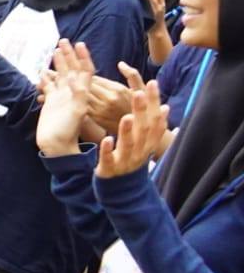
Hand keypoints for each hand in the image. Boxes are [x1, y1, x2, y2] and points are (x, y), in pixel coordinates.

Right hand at [36, 41, 92, 155]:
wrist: (56, 147)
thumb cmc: (68, 132)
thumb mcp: (77, 113)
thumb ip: (77, 95)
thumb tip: (72, 77)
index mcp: (82, 93)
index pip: (85, 71)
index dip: (83, 57)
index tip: (79, 44)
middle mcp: (72, 93)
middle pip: (72, 69)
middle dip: (69, 55)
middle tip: (63, 40)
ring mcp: (61, 97)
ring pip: (60, 75)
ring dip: (58, 63)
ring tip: (55, 50)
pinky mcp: (51, 103)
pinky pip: (49, 87)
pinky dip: (45, 78)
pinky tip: (42, 72)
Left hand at [95, 63, 170, 178]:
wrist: (121, 189)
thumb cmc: (130, 158)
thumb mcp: (142, 143)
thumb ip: (151, 127)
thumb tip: (165, 107)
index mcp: (148, 142)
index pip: (155, 119)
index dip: (155, 102)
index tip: (152, 83)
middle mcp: (140, 150)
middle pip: (144, 130)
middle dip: (142, 111)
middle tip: (138, 93)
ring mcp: (126, 160)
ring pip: (129, 145)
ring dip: (128, 131)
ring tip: (127, 117)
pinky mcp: (110, 169)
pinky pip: (109, 159)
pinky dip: (109, 150)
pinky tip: (107, 139)